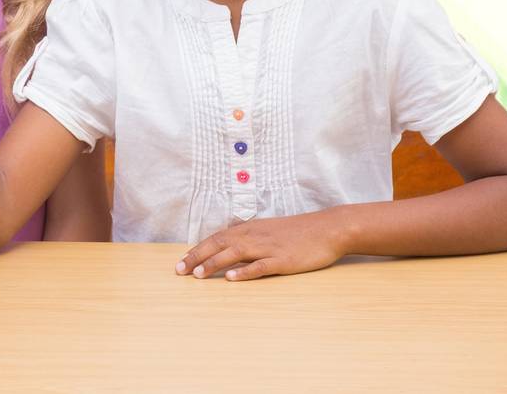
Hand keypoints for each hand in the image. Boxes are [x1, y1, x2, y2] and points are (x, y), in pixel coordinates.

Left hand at [176, 209, 350, 280]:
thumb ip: (248, 238)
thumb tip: (228, 250)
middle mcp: (253, 236)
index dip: (197, 250)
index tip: (180, 261)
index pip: (215, 239)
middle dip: (197, 257)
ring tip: (198, 275)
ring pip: (234, 254)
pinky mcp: (283, 260)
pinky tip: (231, 278)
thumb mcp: (267, 231)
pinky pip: (260, 266)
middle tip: (179, 270)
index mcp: (248, 229)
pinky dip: (244, 271)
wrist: (327, 228)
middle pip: (218, 245)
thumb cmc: (297, 232)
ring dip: (214, 263)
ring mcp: (268, 248)